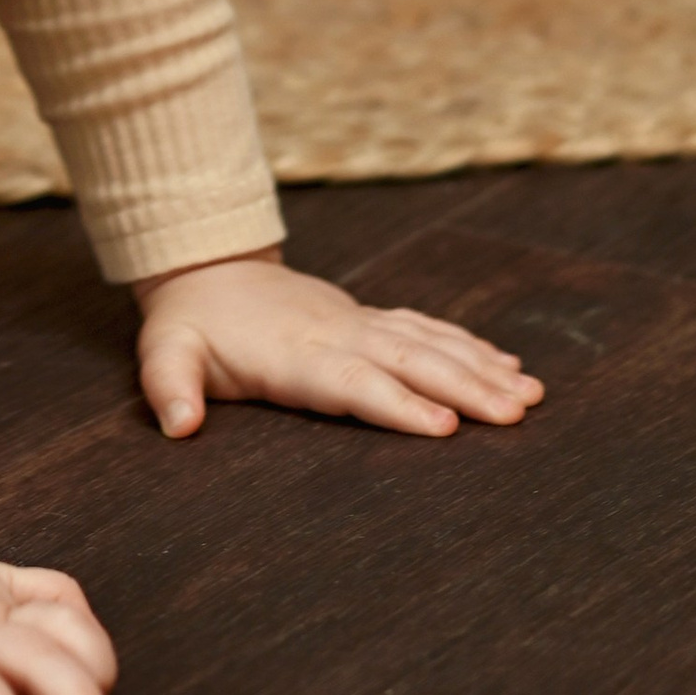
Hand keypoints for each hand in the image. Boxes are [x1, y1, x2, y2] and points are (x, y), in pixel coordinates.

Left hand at [134, 250, 542, 441]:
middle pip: (407, 361)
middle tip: (515, 414)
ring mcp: (356, 322)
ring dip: (478, 367)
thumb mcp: (166, 351)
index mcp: (293, 355)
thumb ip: (171, 385)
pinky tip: (506, 366)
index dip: (396, 404)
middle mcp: (336, 334)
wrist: (205, 266)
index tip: (444, 428)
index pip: (351, 381)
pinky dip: (467, 345)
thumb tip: (178, 425)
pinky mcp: (366, 318)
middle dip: (462, 387)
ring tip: (530, 394)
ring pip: (426, 342)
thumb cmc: (189, 324)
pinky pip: (424, 328)